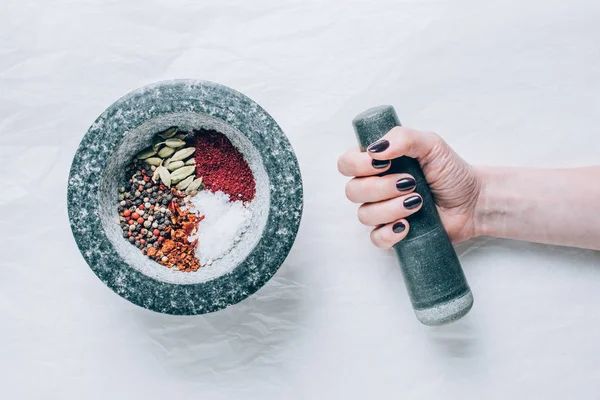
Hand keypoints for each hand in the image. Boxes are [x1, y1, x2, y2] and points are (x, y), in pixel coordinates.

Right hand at [337, 127, 481, 248]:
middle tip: (410, 183)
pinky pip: (376, 238)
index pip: (346, 164)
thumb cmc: (452, 171)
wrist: (474, 200)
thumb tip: (376, 149)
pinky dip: (390, 233)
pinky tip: (407, 225)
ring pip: (364, 215)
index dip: (357, 165)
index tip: (383, 163)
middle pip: (352, 191)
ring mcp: (382, 212)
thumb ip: (404, 138)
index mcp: (377, 163)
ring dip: (390, 208)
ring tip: (417, 202)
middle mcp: (374, 188)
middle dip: (380, 187)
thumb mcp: (431, 144)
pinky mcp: (392, 234)